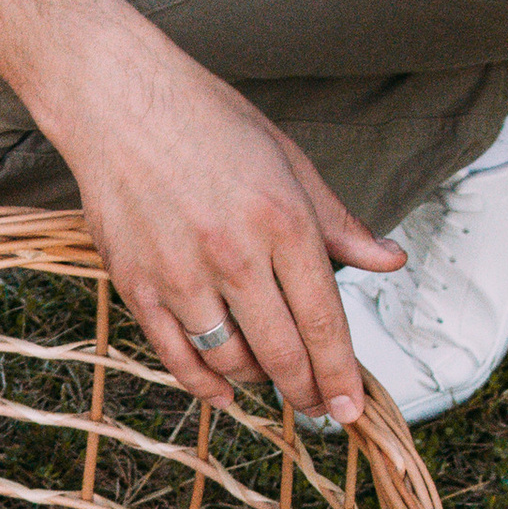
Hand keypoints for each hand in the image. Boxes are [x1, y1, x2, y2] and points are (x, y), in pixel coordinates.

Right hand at [43, 11, 402, 423]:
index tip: (351, 408)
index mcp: (282, 220)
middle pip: (282, 352)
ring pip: (230, 361)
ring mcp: (181, 274)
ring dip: (259, 382)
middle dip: (308, 392)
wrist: (117, 100)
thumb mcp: (289, 160)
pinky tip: (224, 390)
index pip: (324, 320)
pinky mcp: (136, 285)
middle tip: (321, 408)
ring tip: (274, 379)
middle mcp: (234, 254)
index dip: (341, 375)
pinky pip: (176, 356)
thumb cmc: (206, 122)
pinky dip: (204, 383)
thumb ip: (338, 221)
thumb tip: (390, 259)